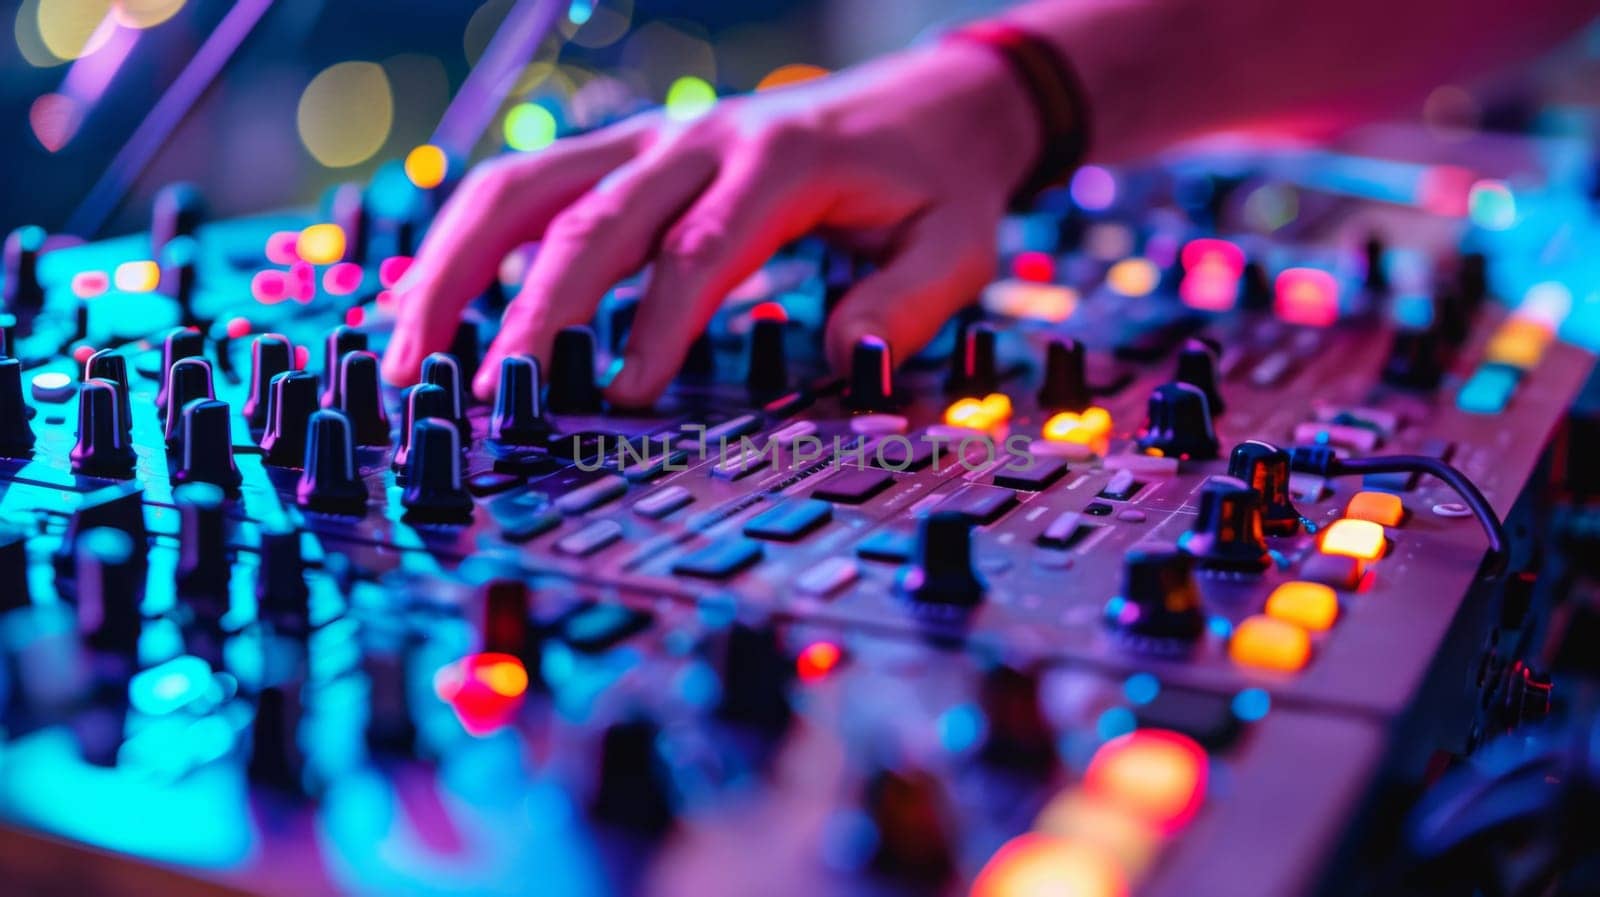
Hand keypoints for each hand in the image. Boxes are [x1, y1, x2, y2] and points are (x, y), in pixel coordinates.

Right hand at [380, 41, 1039, 405]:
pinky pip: (525, 188)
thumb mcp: (958, 246)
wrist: (928, 100)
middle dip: (523, 310)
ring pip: (525, 188)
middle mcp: (696, 139)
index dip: (653, 324)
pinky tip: (429, 304)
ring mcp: (649, 139)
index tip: (620, 398)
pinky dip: (467, 243)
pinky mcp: (624, 153)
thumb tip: (847, 367)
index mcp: (778, 163)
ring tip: (408, 354)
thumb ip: (906, 306)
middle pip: (587, 217)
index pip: (697, 249)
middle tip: (480, 398)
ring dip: (456, 267)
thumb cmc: (935, 182)